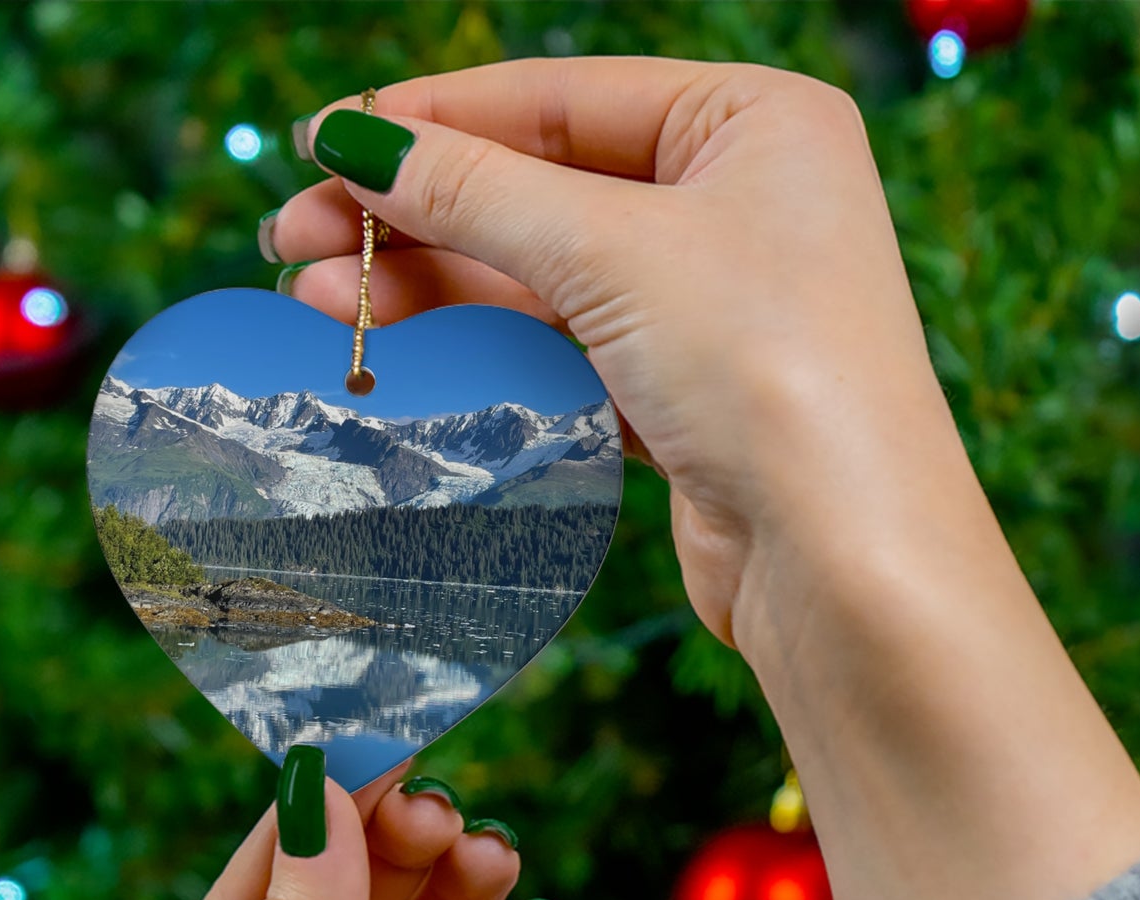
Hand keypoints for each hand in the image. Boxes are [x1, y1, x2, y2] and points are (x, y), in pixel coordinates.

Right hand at [268, 59, 1139, 899]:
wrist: (845, 561)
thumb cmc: (768, 370)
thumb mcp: (612, 253)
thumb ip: (476, 192)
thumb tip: (352, 142)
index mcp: (755, 123)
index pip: (563, 97)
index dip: (434, 120)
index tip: (323, 144)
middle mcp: (742, 204)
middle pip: (544, 190)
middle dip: (418, 217)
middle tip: (295, 240)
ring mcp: (715, 306)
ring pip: (547, 279)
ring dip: (435, 288)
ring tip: (321, 301)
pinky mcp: (688, 396)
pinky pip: (568, 351)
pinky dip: (489, 350)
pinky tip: (402, 352)